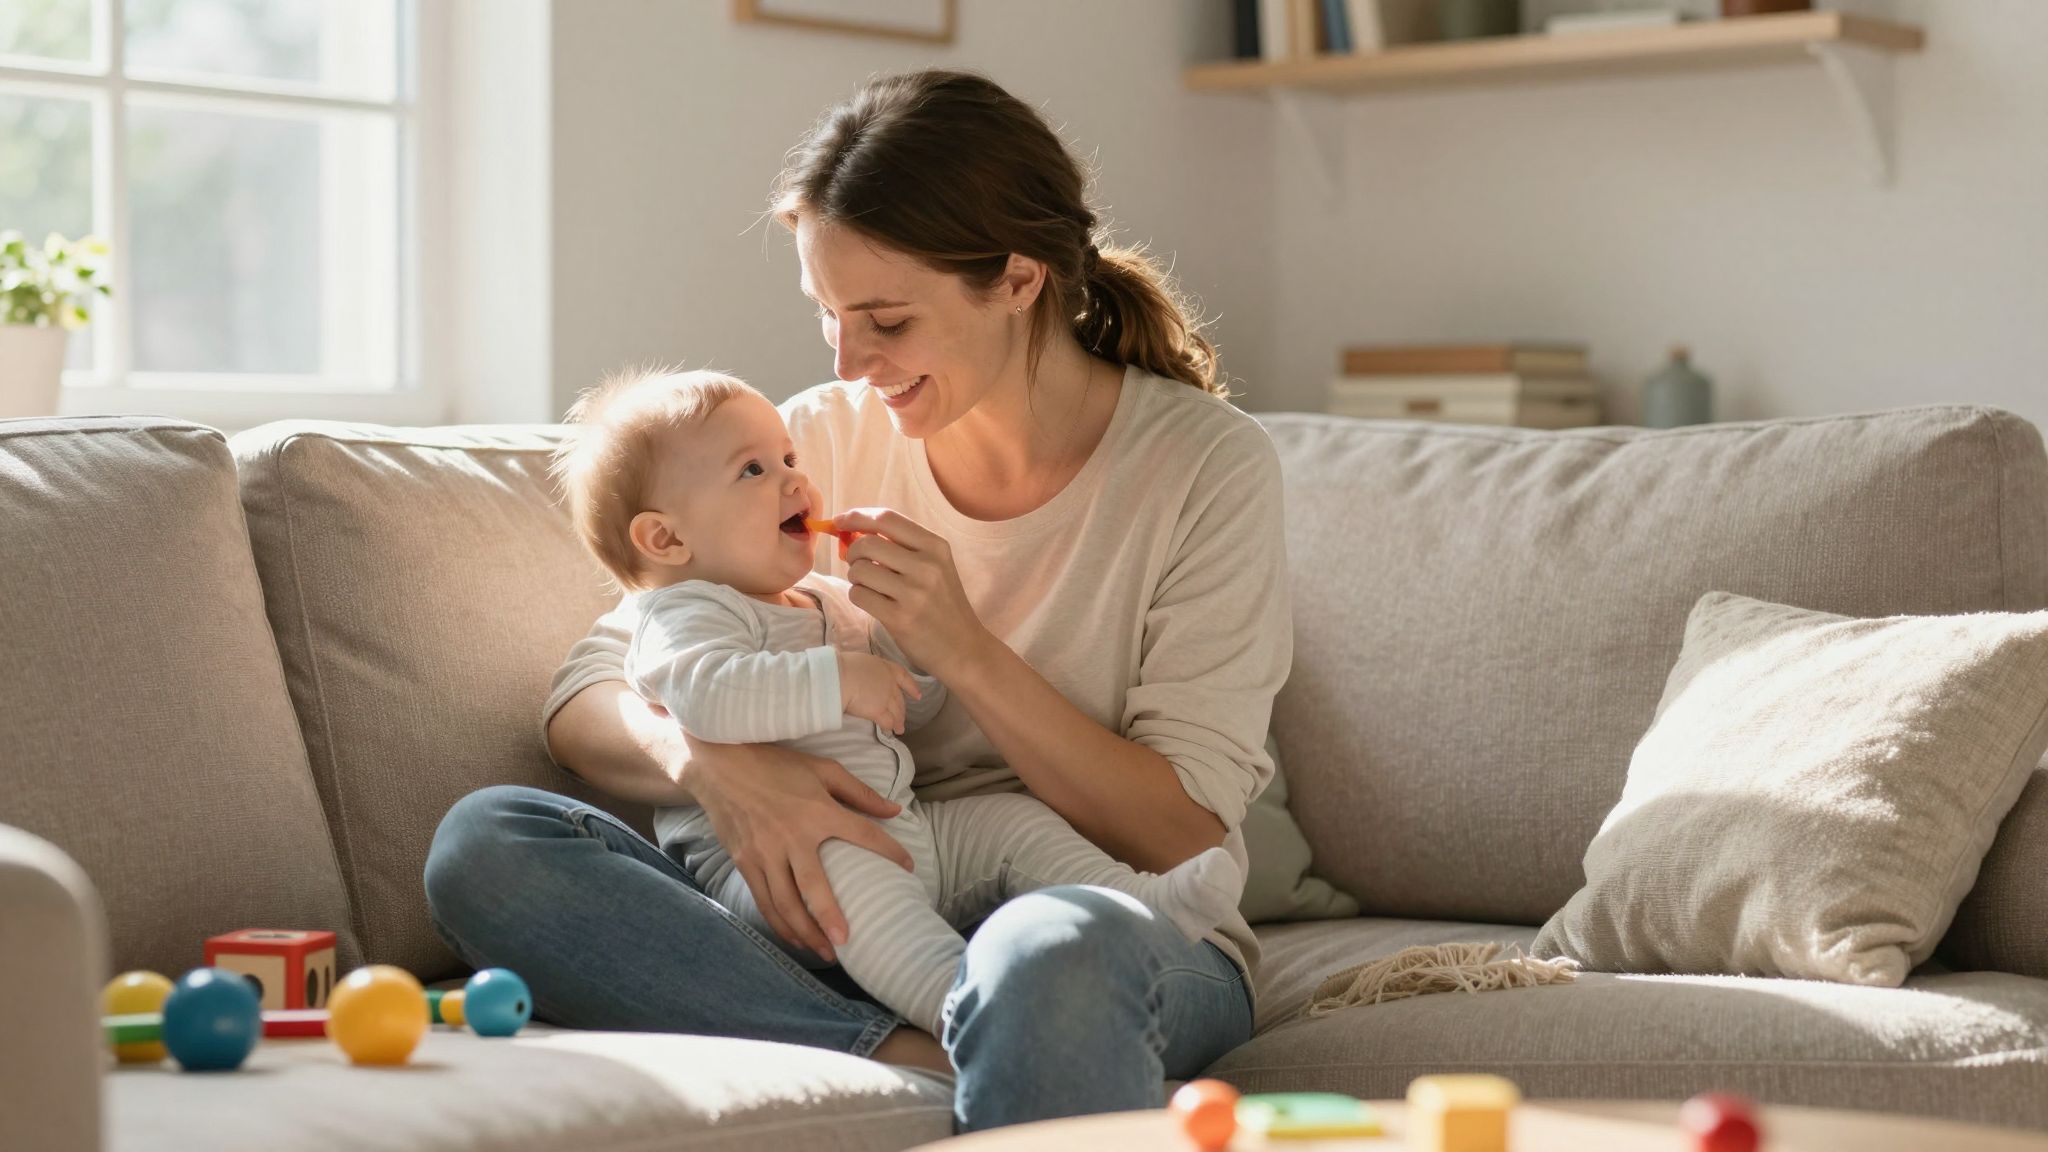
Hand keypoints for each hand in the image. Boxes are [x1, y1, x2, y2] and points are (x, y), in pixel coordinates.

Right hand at [683, 733, 913, 961]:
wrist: (718, 764)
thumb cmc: (775, 764)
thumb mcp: (821, 768)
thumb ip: (859, 792)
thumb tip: (895, 811)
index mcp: (816, 810)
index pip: (861, 834)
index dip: (888, 850)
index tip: (909, 867)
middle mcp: (790, 836)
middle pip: (813, 886)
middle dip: (830, 918)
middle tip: (847, 942)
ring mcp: (764, 853)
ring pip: (784, 902)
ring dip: (804, 931)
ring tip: (825, 952)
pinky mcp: (743, 862)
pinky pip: (763, 900)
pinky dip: (779, 924)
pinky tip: (795, 938)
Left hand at [835, 508, 995, 680]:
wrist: (964, 647)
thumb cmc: (944, 604)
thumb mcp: (936, 566)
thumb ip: (903, 546)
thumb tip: (855, 531)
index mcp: (936, 547)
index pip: (886, 519)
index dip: (857, 516)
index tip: (841, 521)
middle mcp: (927, 566)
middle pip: (867, 543)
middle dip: (853, 552)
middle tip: (858, 564)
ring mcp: (914, 593)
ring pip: (859, 570)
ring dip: (855, 577)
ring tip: (869, 586)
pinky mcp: (900, 618)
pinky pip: (859, 595)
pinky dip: (858, 596)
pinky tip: (872, 602)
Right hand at [840, 650, 919, 733]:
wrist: (840, 677)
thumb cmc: (845, 665)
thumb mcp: (861, 661)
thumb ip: (868, 670)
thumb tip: (863, 674)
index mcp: (886, 668)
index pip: (904, 677)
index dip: (912, 687)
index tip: (918, 696)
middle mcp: (890, 684)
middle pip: (899, 699)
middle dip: (902, 710)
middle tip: (902, 718)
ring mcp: (886, 699)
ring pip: (896, 712)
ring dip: (898, 722)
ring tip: (899, 730)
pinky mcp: (878, 712)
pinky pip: (887, 722)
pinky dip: (889, 728)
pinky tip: (889, 732)